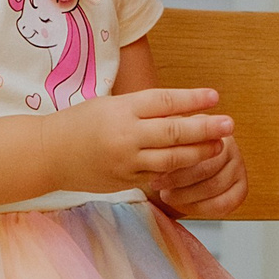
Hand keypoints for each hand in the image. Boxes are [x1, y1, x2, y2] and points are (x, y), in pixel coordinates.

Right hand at [72, 87, 233, 193]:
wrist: (48, 154)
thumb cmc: (81, 122)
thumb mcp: (110, 104)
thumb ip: (144, 108)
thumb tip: (184, 108)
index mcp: (121, 109)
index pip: (164, 101)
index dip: (192, 99)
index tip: (215, 97)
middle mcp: (125, 135)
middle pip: (174, 131)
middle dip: (206, 128)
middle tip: (229, 124)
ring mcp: (125, 161)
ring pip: (171, 159)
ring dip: (199, 152)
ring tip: (218, 146)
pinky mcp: (124, 181)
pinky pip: (157, 176)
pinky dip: (178, 171)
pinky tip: (194, 165)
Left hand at [150, 127, 249, 221]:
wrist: (180, 164)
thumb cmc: (171, 151)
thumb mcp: (166, 139)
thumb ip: (165, 138)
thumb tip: (157, 140)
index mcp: (214, 130)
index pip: (198, 150)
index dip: (175, 165)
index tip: (156, 173)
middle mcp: (231, 148)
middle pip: (206, 170)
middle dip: (178, 182)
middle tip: (159, 187)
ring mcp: (239, 169)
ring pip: (213, 189)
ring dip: (186, 196)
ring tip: (167, 195)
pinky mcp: (241, 189)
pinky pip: (223, 205)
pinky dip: (200, 209)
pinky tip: (184, 205)